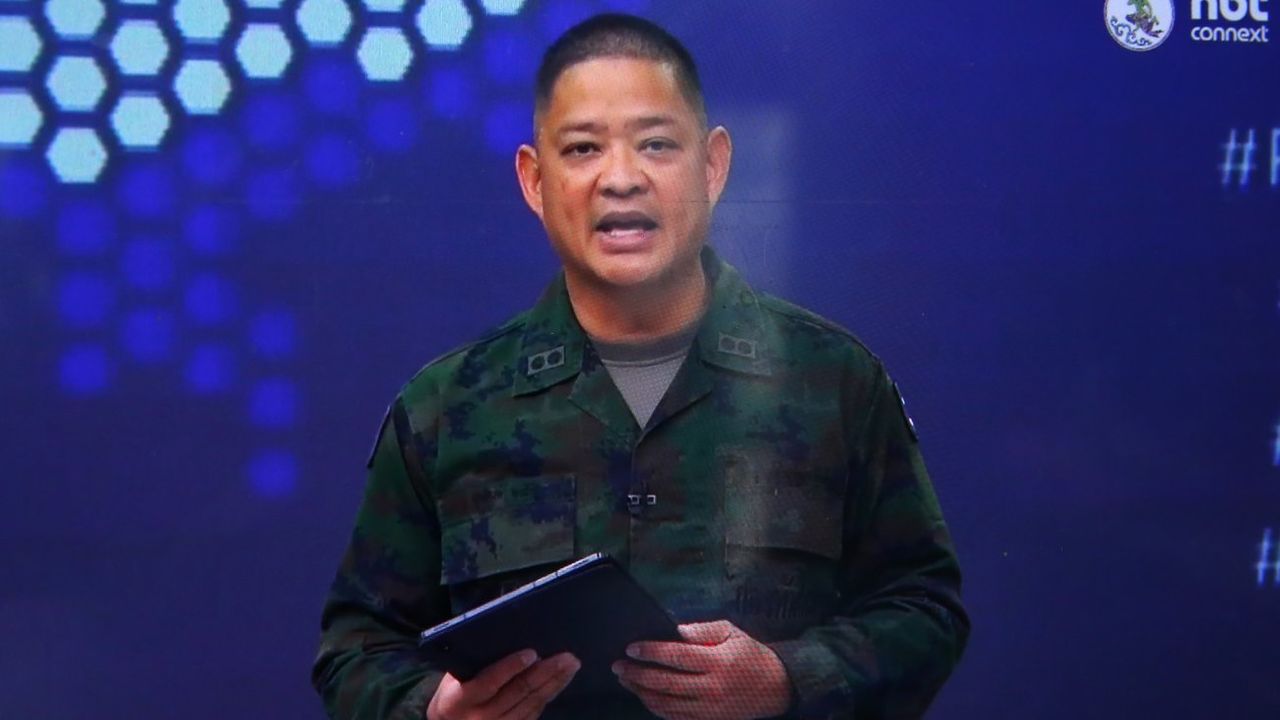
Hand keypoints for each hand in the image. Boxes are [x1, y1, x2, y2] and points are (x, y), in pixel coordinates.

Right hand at [426, 648, 580, 719]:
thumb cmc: (453, 693)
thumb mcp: (454, 678)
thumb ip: (476, 662)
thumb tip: (508, 634)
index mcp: (460, 699)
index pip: (489, 682)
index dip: (511, 667)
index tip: (532, 653)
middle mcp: (480, 717)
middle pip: (518, 693)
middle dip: (545, 673)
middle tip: (566, 657)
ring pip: (531, 704)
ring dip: (554, 683)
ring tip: (571, 666)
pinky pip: (533, 713)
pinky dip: (548, 695)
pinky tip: (560, 681)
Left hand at [611, 620, 792, 719]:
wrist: (776, 687)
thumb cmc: (749, 654)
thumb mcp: (732, 632)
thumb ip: (702, 630)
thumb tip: (674, 630)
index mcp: (718, 662)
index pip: (677, 656)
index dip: (651, 652)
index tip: (631, 647)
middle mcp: (712, 688)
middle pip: (666, 683)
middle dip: (637, 674)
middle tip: (618, 665)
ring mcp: (709, 709)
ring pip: (666, 704)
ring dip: (641, 692)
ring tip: (625, 680)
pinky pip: (674, 717)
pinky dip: (655, 707)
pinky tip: (644, 696)